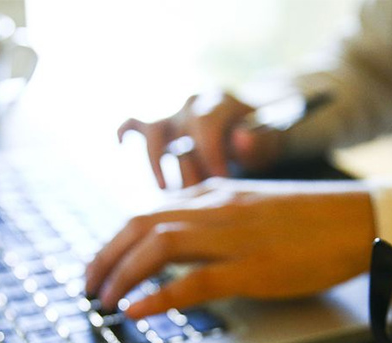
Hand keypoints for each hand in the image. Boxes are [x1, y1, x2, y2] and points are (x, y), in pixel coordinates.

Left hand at [85, 179, 375, 317]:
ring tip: (104, 300)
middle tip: (88, 285)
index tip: (101, 263)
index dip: (116, 240)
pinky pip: (195, 280)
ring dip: (122, 274)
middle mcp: (217, 209)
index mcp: (217, 194)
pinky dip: (159, 295)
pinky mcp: (253, 268)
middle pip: (141, 224)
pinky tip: (138, 310)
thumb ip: (216, 218)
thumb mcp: (254, 208)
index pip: (149, 210)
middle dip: (105, 256)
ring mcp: (234, 237)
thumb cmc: (313, 219)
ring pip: (159, 245)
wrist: (360, 220)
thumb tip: (185, 243)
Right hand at [118, 91, 283, 188]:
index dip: (212, 154)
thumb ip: (259, 140)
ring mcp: (174, 115)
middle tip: (202, 190)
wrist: (252, 126)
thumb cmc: (261, 138)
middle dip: (191, 164)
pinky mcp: (160, 126)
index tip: (222, 182)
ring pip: (153, 130)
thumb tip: (240, 138)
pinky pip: (135, 122)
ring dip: (157, 162)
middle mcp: (192, 104)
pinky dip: (125, 131)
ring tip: (166, 189)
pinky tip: (121, 145)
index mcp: (220, 101)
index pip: (207, 123)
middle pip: (180, 130)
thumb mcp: (270, 139)